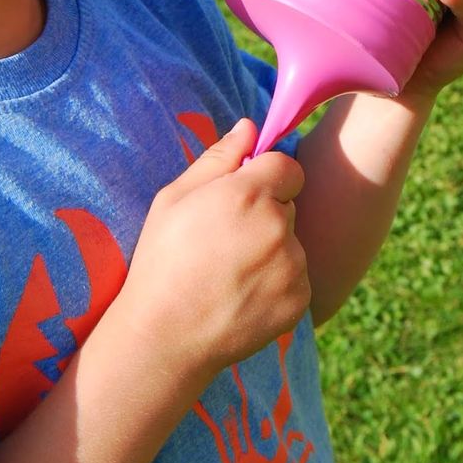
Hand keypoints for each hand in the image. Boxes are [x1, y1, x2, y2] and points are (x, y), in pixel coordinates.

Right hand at [119, 118, 309, 381]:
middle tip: (227, 241)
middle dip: (267, 214)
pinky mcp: (300, 299)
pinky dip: (277, 283)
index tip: (244, 197)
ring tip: (232, 272)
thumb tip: (249, 127)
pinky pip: (296, 278)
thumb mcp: (175, 198)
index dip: (267, 178)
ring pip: (293, 243)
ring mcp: (293, 265)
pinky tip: (243, 295)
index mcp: (249, 193)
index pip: (287, 166)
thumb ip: (218, 158)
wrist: (165, 336)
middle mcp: (279, 225)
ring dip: (273, 250)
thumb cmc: (162, 260)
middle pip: (289, 205)